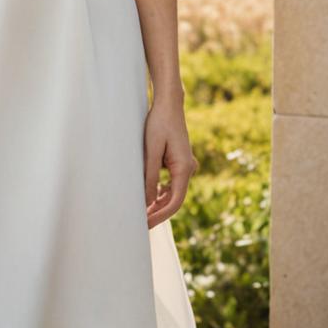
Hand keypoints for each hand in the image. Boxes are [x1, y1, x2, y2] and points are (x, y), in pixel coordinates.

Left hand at [143, 97, 198, 228]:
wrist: (168, 104)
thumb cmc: (159, 123)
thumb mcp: (152, 150)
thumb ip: (150, 177)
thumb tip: (147, 202)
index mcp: (184, 168)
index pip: (175, 201)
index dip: (160, 215)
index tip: (146, 224)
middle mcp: (188, 169)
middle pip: (175, 199)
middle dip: (158, 212)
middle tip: (140, 223)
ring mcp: (184, 165)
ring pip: (173, 192)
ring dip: (158, 203)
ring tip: (141, 212)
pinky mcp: (178, 161)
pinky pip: (171, 183)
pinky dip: (160, 192)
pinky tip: (148, 196)